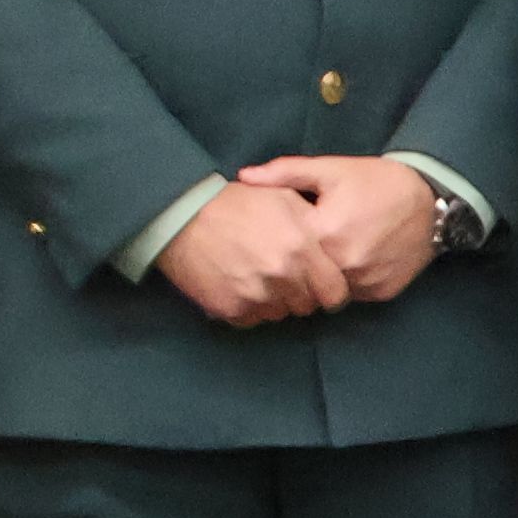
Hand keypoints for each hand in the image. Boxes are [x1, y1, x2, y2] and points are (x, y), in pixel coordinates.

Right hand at [156, 182, 348, 327]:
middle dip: (301, 294)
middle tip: (284, 276)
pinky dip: (250, 307)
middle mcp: (281, 276)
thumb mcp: (284, 199)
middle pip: (307, 306)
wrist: (182, 216)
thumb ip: (314, 226)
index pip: (335, 293)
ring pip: (280, 314)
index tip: (319, 283)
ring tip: (258, 276)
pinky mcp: (231, 310)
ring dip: (275, 301)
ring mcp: (256, 296)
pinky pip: (252, 319)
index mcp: (300, 248)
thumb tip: (331, 250)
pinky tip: (240, 284)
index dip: (329, 289)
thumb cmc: (236, 202)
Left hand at [237, 154, 445, 308]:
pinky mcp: (382, 293)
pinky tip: (357, 261)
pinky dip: (351, 283)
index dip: (281, 244)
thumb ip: (285, 173)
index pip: (286, 251)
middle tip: (306, 251)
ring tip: (332, 256)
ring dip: (327, 278)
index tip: (281, 238)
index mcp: (326, 232)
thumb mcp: (331, 169)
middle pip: (305, 276)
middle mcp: (345, 263)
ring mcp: (366, 281)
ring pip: (330, 291)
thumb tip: (243, 177)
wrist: (432, 199)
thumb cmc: (376, 181)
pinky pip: (355, 295)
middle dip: (302, 266)